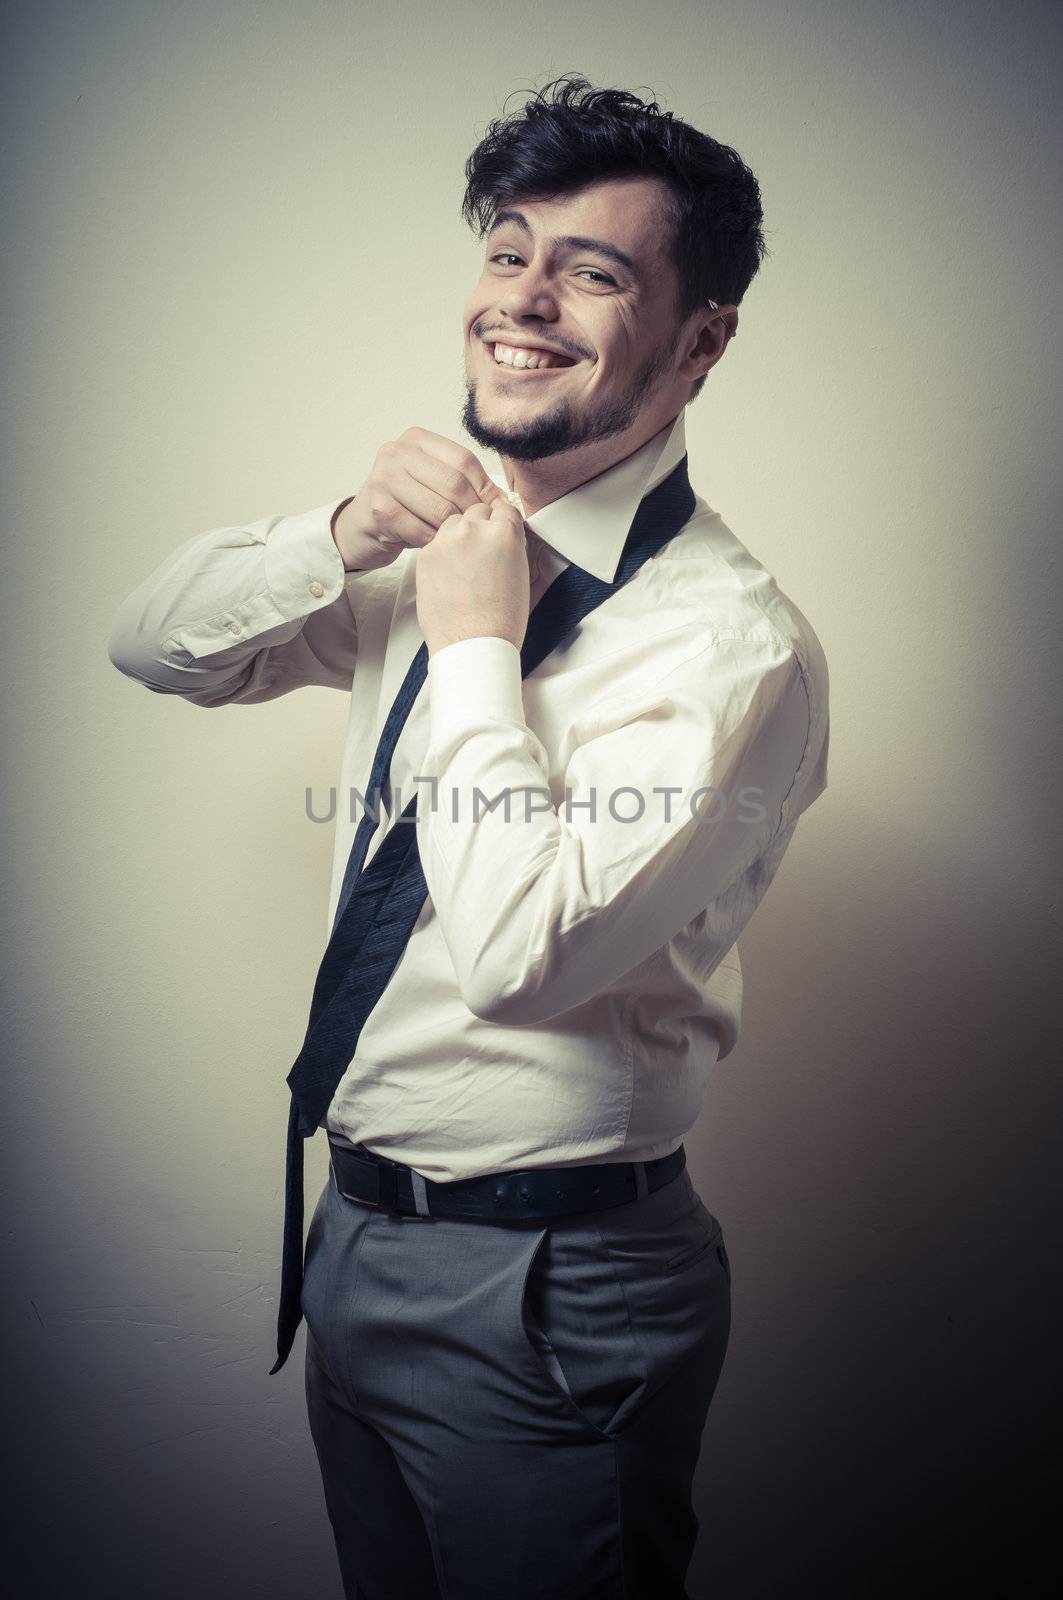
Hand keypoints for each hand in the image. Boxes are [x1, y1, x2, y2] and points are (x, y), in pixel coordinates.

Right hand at [331, 427, 506, 571]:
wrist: (361, 528)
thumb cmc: (404, 507)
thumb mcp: (431, 484)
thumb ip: (462, 483)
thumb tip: (504, 500)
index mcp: (416, 439)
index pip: (463, 460)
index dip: (484, 487)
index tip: (495, 509)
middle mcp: (396, 453)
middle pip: (453, 484)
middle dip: (472, 511)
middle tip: (478, 530)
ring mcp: (383, 479)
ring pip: (440, 509)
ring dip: (453, 530)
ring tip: (456, 540)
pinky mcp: (378, 509)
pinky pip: (421, 530)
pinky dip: (434, 542)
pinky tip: (435, 546)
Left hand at [416, 498, 529, 656]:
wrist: (472, 645)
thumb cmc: (500, 620)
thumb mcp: (522, 574)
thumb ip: (511, 545)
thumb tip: (502, 532)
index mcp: (504, 533)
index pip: (503, 506)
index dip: (501, 520)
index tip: (498, 529)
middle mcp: (474, 531)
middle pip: (477, 510)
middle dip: (480, 527)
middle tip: (482, 554)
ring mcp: (447, 541)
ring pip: (454, 523)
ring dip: (459, 536)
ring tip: (465, 566)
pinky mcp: (426, 555)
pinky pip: (436, 542)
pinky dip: (442, 554)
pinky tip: (451, 576)